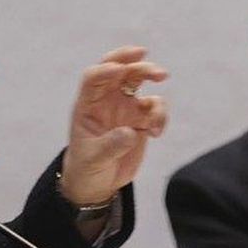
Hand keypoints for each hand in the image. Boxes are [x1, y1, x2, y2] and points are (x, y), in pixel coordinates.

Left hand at [58, 47, 168, 204]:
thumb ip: (110, 146)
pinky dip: (160, 116)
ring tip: (157, 110)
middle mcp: (106, 100)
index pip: (93, 78)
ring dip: (153, 85)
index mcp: (87, 105)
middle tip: (156, 72)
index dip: (105, 70)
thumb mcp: (93, 159)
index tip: (119, 69)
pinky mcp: (141, 120)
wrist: (98, 183)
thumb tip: (130, 132)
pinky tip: (156, 133)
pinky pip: (155, 108)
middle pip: (120, 70)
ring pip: (140, 81)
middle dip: (136, 64)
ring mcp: (125, 108)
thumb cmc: (87, 167)